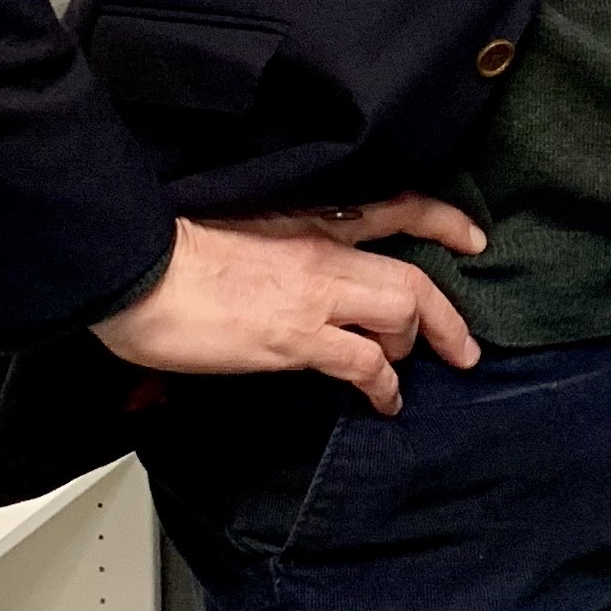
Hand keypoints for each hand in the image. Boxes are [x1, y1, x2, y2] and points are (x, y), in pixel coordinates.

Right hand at [93, 198, 486, 414]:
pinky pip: (364, 363)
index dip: (444, 222)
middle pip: (414, 280)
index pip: (398, 208)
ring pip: (401, 317)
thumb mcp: (242, 219)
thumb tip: (301, 267)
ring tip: (410, 374)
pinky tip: (385, 402)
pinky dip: (383, 386)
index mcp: (312, 214)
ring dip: (415, 349)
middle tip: (465, 346)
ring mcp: (317, 295)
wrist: (138, 267)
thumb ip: (285, 238)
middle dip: (448, 318)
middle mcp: (326, 250)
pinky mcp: (299, 339)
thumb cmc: (172, 245)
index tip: (472, 238)